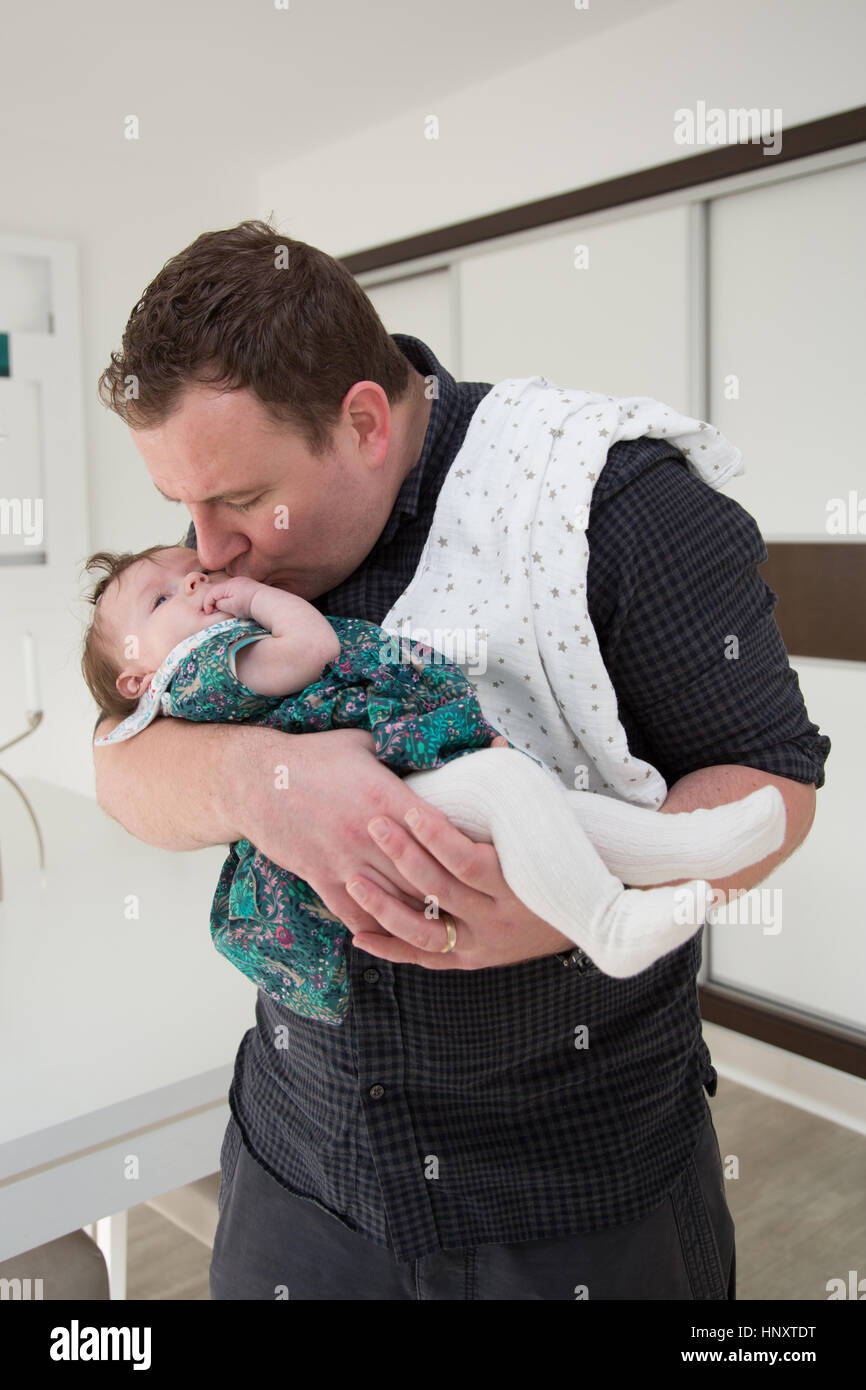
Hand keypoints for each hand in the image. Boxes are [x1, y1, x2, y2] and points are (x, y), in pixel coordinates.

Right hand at [202, 575, 262, 619]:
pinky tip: (235, 604)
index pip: (211, 593)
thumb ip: (219, 604)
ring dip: (222, 599)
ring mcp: (241, 581)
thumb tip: (215, 604)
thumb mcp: (230, 607)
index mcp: (227, 585)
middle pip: (217, 590)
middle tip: (214, 612)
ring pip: (226, 590)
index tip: (208, 613)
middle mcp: (233, 580)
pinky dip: (231, 597)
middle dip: (214, 601)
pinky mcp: (247, 585)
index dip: (207, 604)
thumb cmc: (248, 605)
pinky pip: (234, 590)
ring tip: (224, 609)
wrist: (267, 601)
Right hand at [232, 726, 455, 933]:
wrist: (256, 780)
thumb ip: (400, 753)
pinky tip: (396, 933)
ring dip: (420, 911)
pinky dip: (378, 925)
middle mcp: (369, 836)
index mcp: (385, 798)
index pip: (438, 831)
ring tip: (448, 920)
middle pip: (422, 874)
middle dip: (450, 887)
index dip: (463, 845)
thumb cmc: (312, 756)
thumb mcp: (362, 743)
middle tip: (476, 898)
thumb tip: (436, 751)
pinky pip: (355, 913)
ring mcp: (344, 862)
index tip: (484, 853)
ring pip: (395, 900)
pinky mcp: (322, 878)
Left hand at [343, 733, 575, 967]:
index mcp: (516, 883)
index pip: (467, 860)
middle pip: (441, 888)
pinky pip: (425, 958)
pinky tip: (358, 934)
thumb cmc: (563, 863)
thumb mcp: (546, 830)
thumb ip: (517, 791)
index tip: (408, 808)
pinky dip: (391, 948)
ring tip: (354, 881)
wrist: (595, 920)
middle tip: (373, 825)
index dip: (435, 836)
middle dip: (403, 856)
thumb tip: (492, 741)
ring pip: (425, 932)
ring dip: (386, 908)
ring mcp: (482, 943)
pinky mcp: (470, 960)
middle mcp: (498, 917)